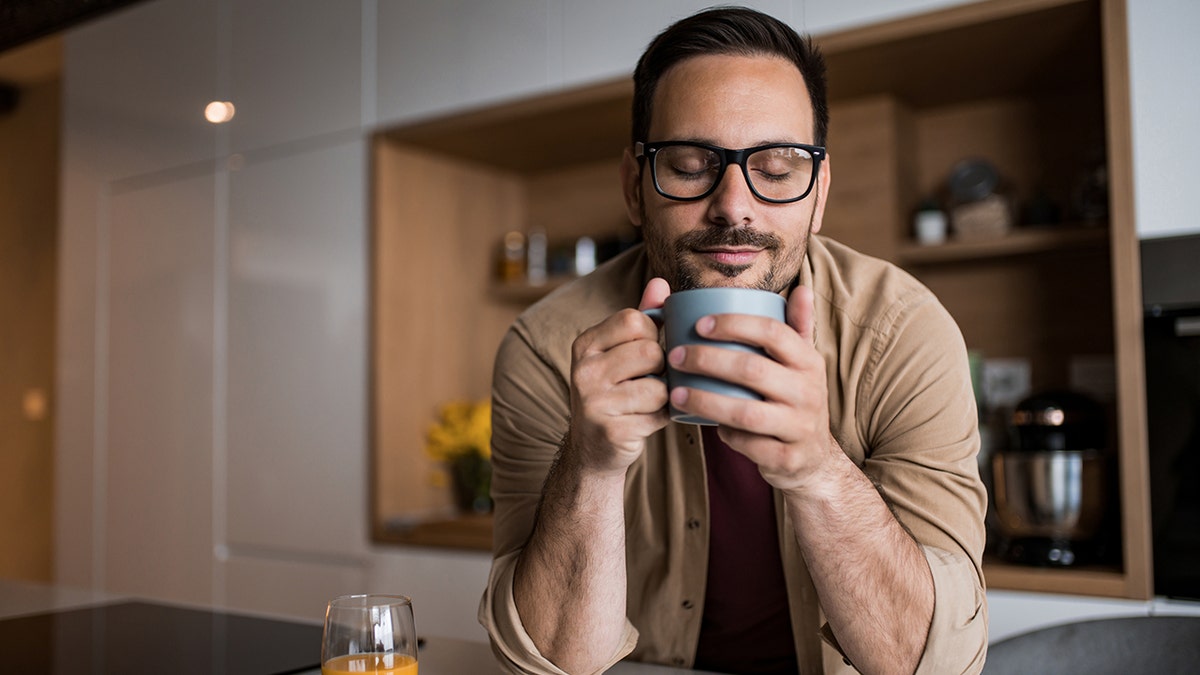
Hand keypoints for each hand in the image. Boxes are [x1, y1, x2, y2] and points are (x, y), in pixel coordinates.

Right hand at [566, 278, 671, 474]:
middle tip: (646, 381)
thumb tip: (661, 284)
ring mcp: (594, 402)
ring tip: (644, 403)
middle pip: (651, 352)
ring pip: (659, 386)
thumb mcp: (620, 352)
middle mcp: (584, 370)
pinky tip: (643, 421)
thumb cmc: (614, 393)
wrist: (592, 449)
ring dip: (662, 396)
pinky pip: (659, 415)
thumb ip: (642, 318)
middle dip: (660, 368)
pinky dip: (660, 419)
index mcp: (585, 344)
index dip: (652, 336)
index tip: (643, 354)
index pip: (636, 320)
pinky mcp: (611, 430)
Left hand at [665, 286, 842, 491]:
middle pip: (752, 369)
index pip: (772, 332)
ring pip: (746, 412)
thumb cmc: (795, 399)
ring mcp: (800, 427)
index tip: (698, 324)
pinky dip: (725, 435)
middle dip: (707, 360)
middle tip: (674, 356)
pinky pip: (748, 445)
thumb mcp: (802, 364)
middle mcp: (809, 391)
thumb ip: (796, 327)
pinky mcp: (788, 458)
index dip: (734, 324)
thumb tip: (801, 288)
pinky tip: (705, 424)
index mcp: (809, 361)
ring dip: (705, 401)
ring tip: (675, 393)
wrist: (814, 458)